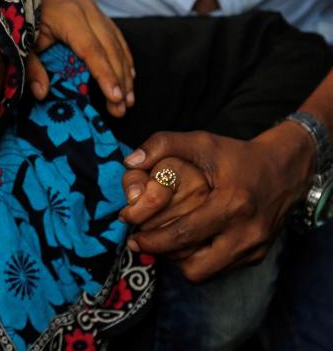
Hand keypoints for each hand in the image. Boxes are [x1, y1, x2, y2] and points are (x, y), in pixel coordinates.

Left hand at [25, 0, 134, 116]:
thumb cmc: (22, 20)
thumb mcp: (22, 44)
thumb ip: (32, 68)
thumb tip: (42, 94)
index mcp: (69, 16)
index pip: (92, 50)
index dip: (105, 75)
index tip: (115, 98)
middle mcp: (86, 10)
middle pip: (110, 49)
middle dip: (119, 80)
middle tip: (123, 108)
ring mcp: (93, 9)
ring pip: (117, 43)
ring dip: (125, 72)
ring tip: (129, 99)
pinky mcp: (96, 11)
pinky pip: (116, 36)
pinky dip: (123, 57)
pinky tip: (128, 76)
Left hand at [122, 125, 315, 281]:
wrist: (284, 169)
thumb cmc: (236, 155)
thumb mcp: (201, 142)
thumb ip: (163, 144)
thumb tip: (130, 161)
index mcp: (232, 203)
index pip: (183, 234)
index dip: (152, 240)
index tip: (132, 234)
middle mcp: (247, 231)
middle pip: (193, 264)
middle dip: (161, 254)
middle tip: (140, 242)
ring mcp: (254, 247)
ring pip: (205, 273)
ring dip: (180, 260)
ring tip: (164, 241)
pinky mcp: (258, 256)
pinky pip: (219, 268)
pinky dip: (199, 259)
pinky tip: (187, 241)